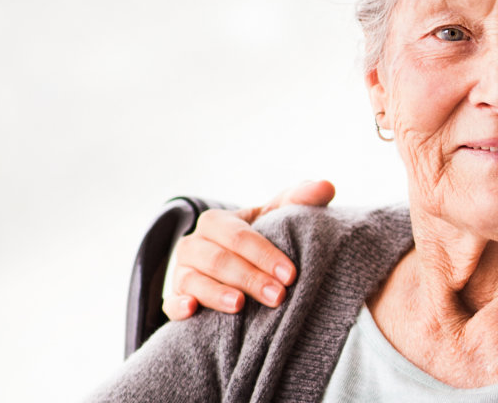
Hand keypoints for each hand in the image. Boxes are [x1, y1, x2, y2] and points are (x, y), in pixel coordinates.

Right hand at [160, 180, 334, 319]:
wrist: (231, 264)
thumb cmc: (258, 238)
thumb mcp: (276, 217)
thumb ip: (300, 201)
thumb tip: (327, 186)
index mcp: (216, 222)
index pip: (239, 236)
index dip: (265, 254)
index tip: (291, 274)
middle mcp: (193, 245)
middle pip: (218, 260)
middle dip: (249, 277)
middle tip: (279, 296)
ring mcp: (181, 273)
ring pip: (193, 281)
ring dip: (217, 293)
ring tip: (240, 306)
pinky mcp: (176, 297)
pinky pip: (170, 302)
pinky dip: (178, 306)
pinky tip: (192, 311)